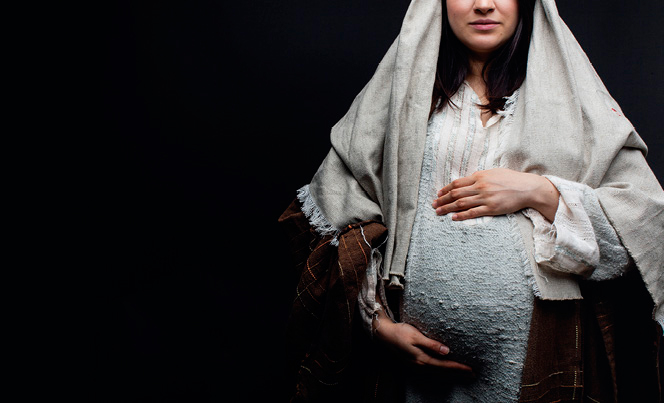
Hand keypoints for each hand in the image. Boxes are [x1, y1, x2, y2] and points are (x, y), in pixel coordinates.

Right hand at [374, 315, 472, 372]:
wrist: (384, 335)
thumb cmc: (400, 332)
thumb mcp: (416, 335)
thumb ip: (431, 344)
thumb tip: (446, 351)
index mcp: (422, 359)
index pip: (444, 365)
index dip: (458, 368)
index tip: (470, 369)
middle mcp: (420, 365)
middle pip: (443, 372)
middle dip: (458, 373)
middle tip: (473, 374)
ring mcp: (417, 365)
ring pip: (438, 372)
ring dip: (451, 373)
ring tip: (464, 373)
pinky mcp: (415, 363)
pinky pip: (433, 370)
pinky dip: (442, 371)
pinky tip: (446, 369)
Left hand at [432, 168, 559, 221]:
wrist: (527, 188)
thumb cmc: (511, 179)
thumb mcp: (493, 173)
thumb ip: (480, 177)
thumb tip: (468, 180)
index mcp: (479, 176)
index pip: (457, 183)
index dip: (445, 189)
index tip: (438, 194)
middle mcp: (480, 186)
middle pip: (456, 193)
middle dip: (442, 199)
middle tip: (433, 205)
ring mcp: (485, 198)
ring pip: (461, 203)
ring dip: (447, 208)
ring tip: (438, 212)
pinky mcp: (491, 208)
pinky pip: (473, 213)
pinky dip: (461, 215)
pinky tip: (453, 218)